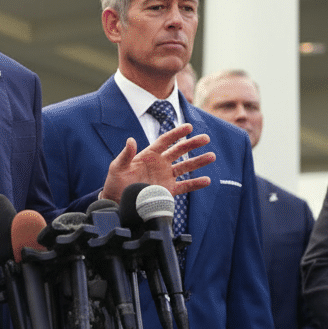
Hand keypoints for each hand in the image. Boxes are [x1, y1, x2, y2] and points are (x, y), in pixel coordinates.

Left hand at [99, 123, 214, 202]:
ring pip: (185, 166)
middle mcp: (160, 163)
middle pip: (179, 151)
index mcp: (149, 155)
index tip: (188, 127)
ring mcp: (165, 176)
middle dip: (192, 144)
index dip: (176, 133)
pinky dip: (195, 184)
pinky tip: (206, 180)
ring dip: (198, 161)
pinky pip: (184, 186)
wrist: (117, 201)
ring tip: (212, 156)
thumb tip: (131, 140)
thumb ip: (126, 154)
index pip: (165, 141)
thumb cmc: (115, 182)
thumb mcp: (117, 167)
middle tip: (206, 138)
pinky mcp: (168, 190)